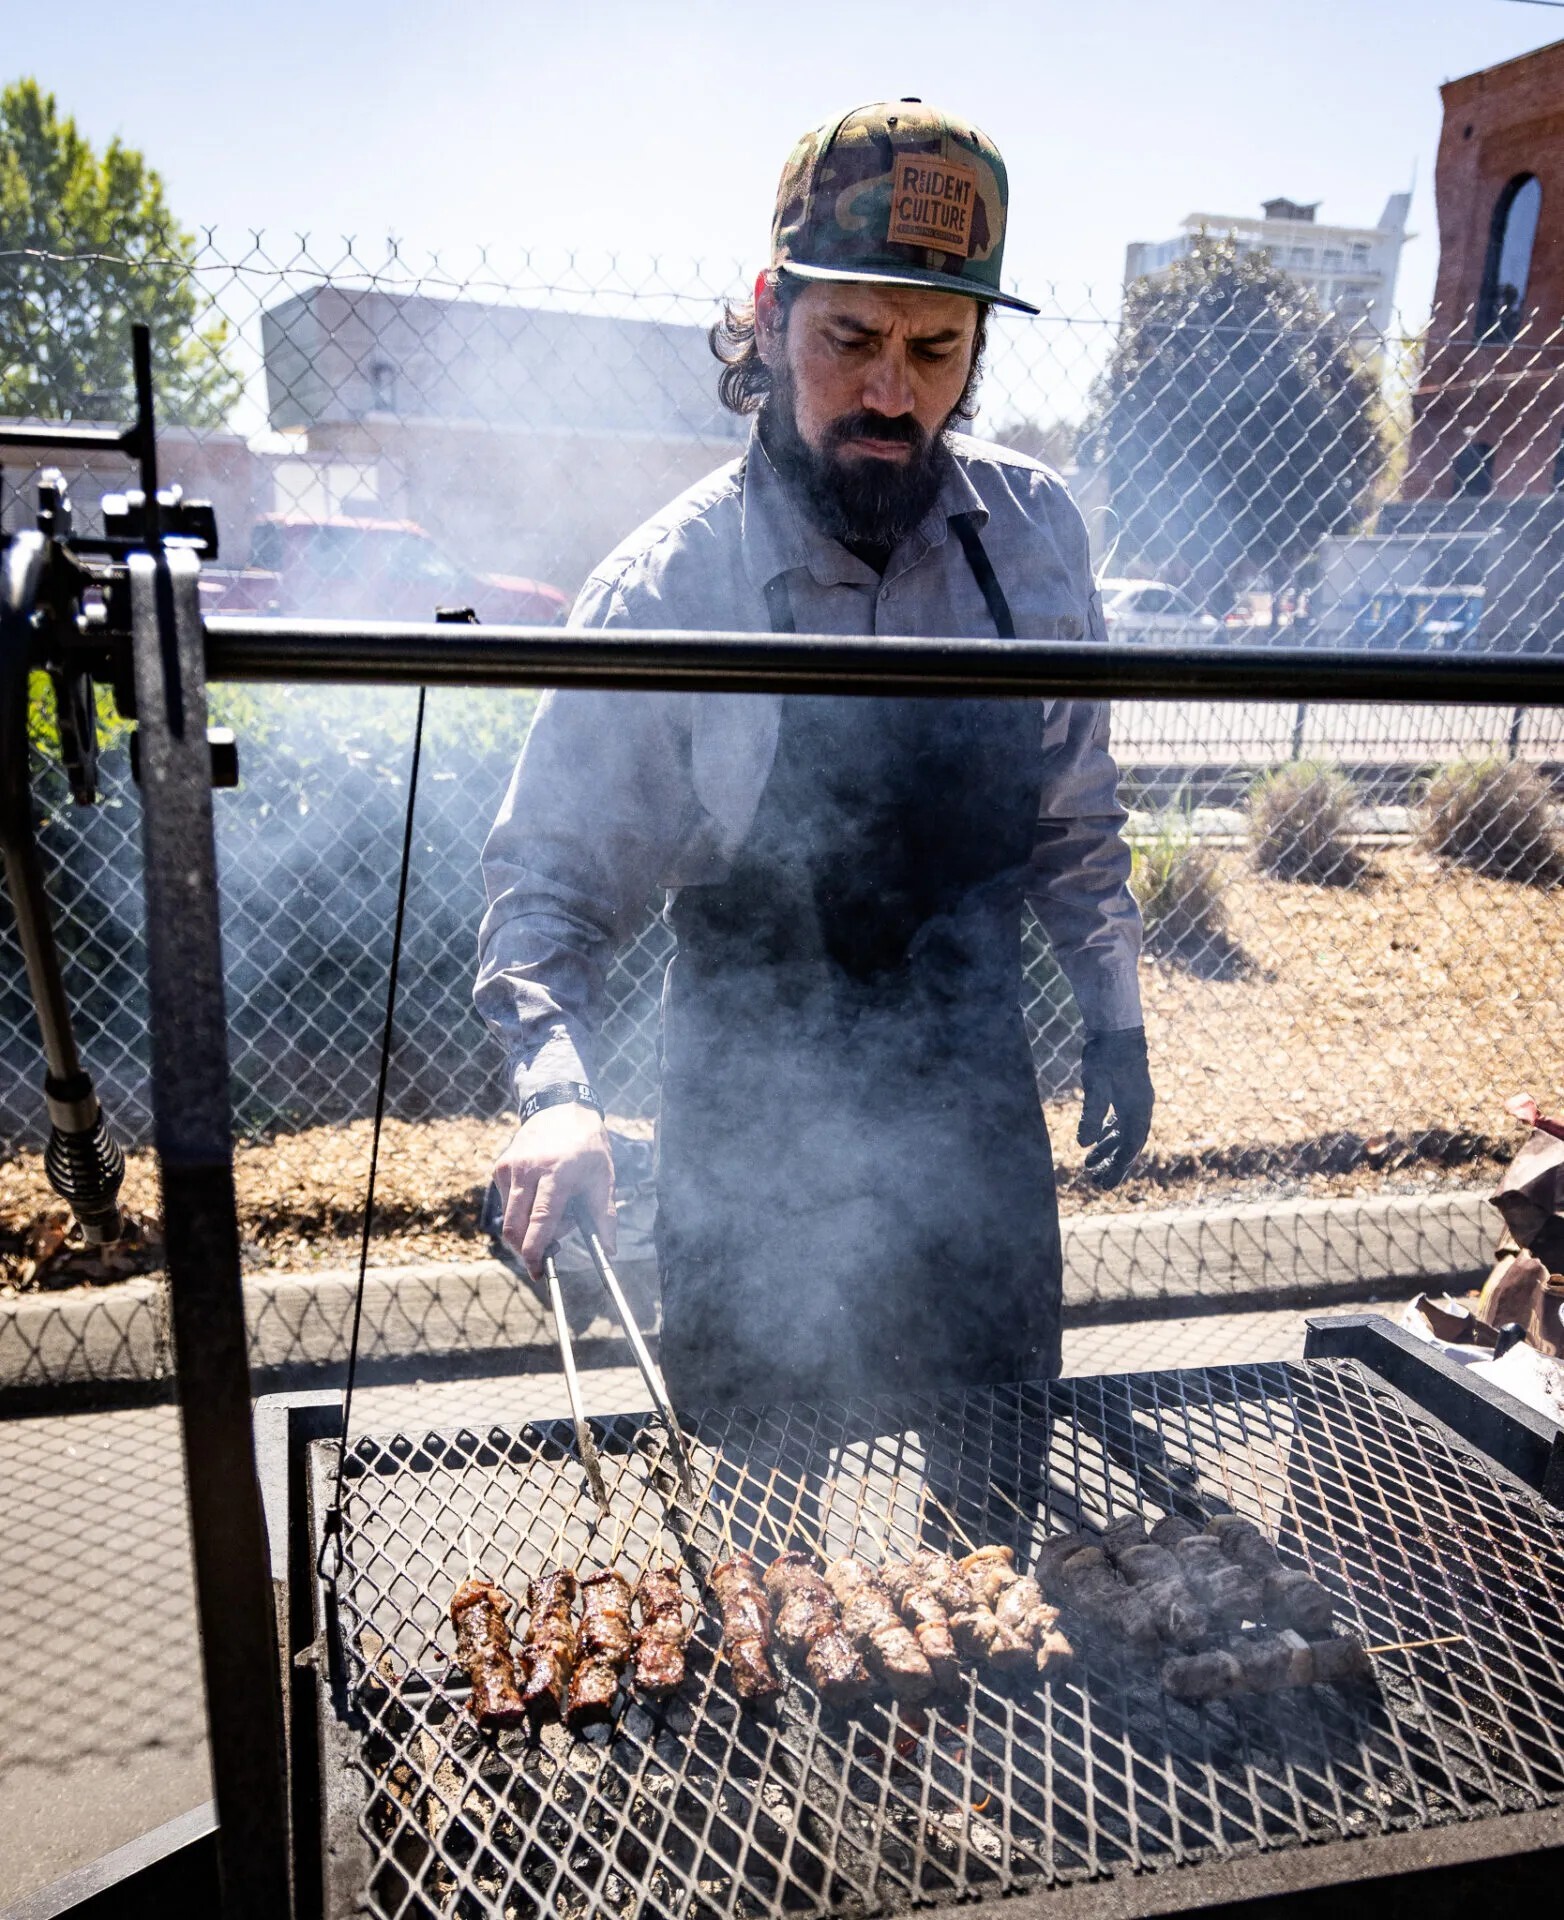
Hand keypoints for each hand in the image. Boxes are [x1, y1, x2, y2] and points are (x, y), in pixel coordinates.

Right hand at [492, 1103, 615, 1276]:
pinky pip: (507, 1205)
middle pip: (515, 1226)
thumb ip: (605, 1216)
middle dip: (528, 1249)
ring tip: (556, 1214)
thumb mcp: (603, 1177)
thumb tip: (609, 1251)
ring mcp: (510, 1168)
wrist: (560, 1108)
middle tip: (552, 1250)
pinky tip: (541, 1198)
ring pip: (509, 1218)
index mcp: (557, 1171)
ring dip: (528, 1230)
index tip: (538, 1271)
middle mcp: (528, 1169)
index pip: (541, 1219)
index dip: (536, 1249)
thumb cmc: (587, 1145)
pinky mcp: (500, 1168)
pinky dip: (522, 1213)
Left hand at [1077, 1027, 1153, 1188]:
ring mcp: (1136, 1100)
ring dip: (1108, 1149)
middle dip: (1113, 1164)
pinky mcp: (1127, 1092)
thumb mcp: (1095, 1087)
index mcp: (1138, 1111)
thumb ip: (1090, 1116)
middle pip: (1129, 1145)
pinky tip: (1096, 1138)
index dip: (1117, 1168)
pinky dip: (1109, 1132)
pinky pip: (1121, 1120)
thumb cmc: (1106, 1056)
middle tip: (1097, 1182)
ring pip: (1124, 1133)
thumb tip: (1083, 1144)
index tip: (1105, 1184)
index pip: (1129, 1148)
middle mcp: (1141, 1109)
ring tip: (1088, 1163)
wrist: (1117, 1028)